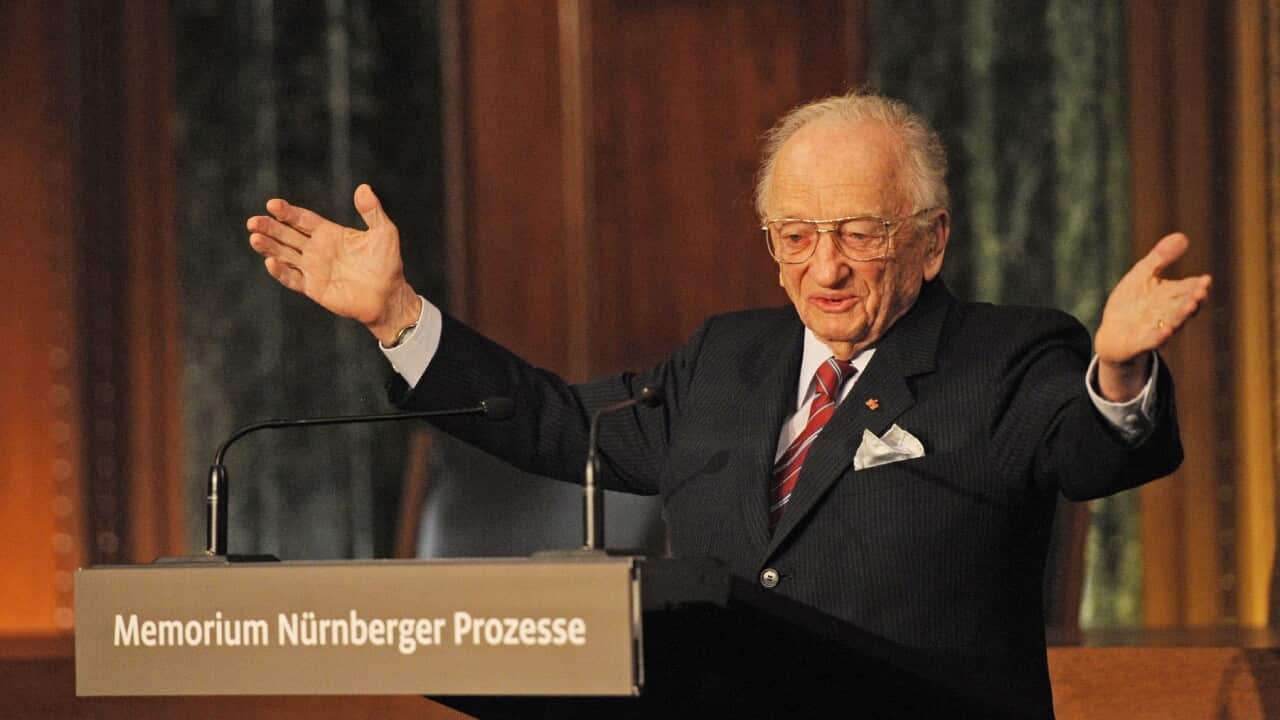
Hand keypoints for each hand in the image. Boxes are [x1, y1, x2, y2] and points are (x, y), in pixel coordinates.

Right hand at [247, 184, 422, 343]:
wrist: (389, 296)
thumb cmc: (387, 263)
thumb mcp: (384, 232)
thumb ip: (372, 211)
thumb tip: (364, 188)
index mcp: (329, 233)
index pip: (302, 219)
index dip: (287, 212)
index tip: (272, 205)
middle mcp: (317, 249)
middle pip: (287, 235)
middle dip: (270, 227)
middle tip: (254, 221)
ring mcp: (313, 269)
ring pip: (284, 254)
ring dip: (268, 247)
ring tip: (254, 237)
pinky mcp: (314, 288)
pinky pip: (292, 278)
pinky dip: (281, 271)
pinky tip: (271, 262)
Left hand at [1094, 233, 1211, 400]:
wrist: (1113, 336)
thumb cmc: (1131, 303)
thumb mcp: (1142, 275)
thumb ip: (1160, 258)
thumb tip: (1182, 236)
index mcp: (1172, 297)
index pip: (1188, 290)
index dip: (1198, 286)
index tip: (1206, 280)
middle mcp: (1168, 314)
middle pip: (1185, 306)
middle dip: (1194, 299)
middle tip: (1202, 290)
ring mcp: (1156, 329)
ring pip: (1173, 322)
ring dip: (1182, 315)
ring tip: (1191, 306)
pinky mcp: (1140, 343)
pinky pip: (1152, 341)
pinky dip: (1160, 336)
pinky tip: (1166, 330)